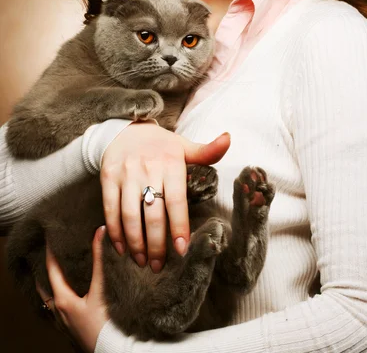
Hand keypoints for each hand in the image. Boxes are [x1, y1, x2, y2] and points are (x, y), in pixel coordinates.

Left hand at [37, 226, 108, 352]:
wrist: (111, 352)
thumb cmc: (105, 324)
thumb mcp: (101, 290)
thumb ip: (100, 260)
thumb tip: (99, 232)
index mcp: (62, 300)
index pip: (52, 269)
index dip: (50, 252)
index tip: (50, 237)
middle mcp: (58, 312)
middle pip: (45, 286)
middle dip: (45, 270)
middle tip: (47, 255)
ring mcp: (63, 323)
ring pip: (50, 301)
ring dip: (51, 286)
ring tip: (56, 273)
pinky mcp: (71, 330)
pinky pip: (58, 312)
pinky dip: (58, 300)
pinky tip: (68, 297)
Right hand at [101, 122, 229, 271]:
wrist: (125, 130)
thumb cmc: (161, 145)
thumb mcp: (184, 146)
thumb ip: (207, 151)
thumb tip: (228, 139)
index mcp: (170, 162)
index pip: (176, 200)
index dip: (179, 226)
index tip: (181, 249)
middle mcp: (147, 168)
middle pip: (152, 213)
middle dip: (156, 243)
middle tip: (158, 266)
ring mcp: (126, 173)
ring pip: (129, 214)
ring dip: (135, 242)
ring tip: (142, 261)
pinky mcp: (108, 177)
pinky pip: (110, 209)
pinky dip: (115, 232)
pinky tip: (122, 248)